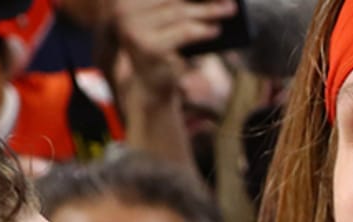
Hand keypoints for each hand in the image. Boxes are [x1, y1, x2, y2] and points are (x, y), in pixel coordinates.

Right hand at [114, 0, 235, 97]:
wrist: (149, 83)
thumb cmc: (160, 46)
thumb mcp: (165, 20)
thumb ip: (176, 5)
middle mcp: (124, 10)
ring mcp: (136, 28)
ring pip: (180, 12)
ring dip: (208, 11)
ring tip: (228, 10)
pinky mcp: (151, 47)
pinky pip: (185, 31)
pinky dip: (203, 29)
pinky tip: (216, 29)